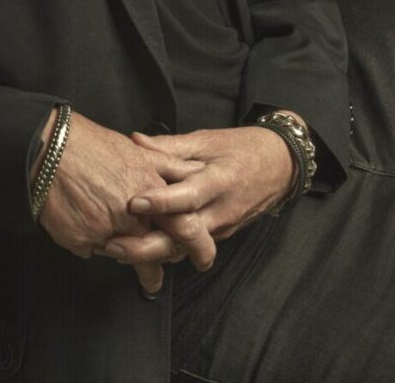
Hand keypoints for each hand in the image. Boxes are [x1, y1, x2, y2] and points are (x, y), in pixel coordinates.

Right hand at [36, 112, 204, 261]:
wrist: (47, 147)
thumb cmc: (89, 143)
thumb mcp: (136, 151)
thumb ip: (166, 166)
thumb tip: (191, 174)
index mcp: (151, 192)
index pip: (186, 227)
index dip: (198, 245)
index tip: (201, 257)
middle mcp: (131, 216)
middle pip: (154, 251)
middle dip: (156, 269)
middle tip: (155, 280)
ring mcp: (105, 231)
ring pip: (120, 254)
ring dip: (120, 253)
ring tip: (113, 252)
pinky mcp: (81, 240)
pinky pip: (90, 249)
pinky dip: (89, 239)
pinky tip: (82, 222)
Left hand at [98, 125, 293, 285]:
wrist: (281, 166)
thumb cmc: (243, 148)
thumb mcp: (208, 140)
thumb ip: (170, 145)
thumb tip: (135, 140)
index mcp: (218, 181)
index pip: (188, 196)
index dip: (161, 202)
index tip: (133, 202)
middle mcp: (221, 210)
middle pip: (183, 237)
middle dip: (147, 246)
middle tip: (113, 245)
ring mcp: (221, 227)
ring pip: (185, 249)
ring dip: (152, 253)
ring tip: (117, 250)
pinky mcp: (220, 235)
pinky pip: (190, 247)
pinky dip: (166, 250)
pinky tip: (140, 249)